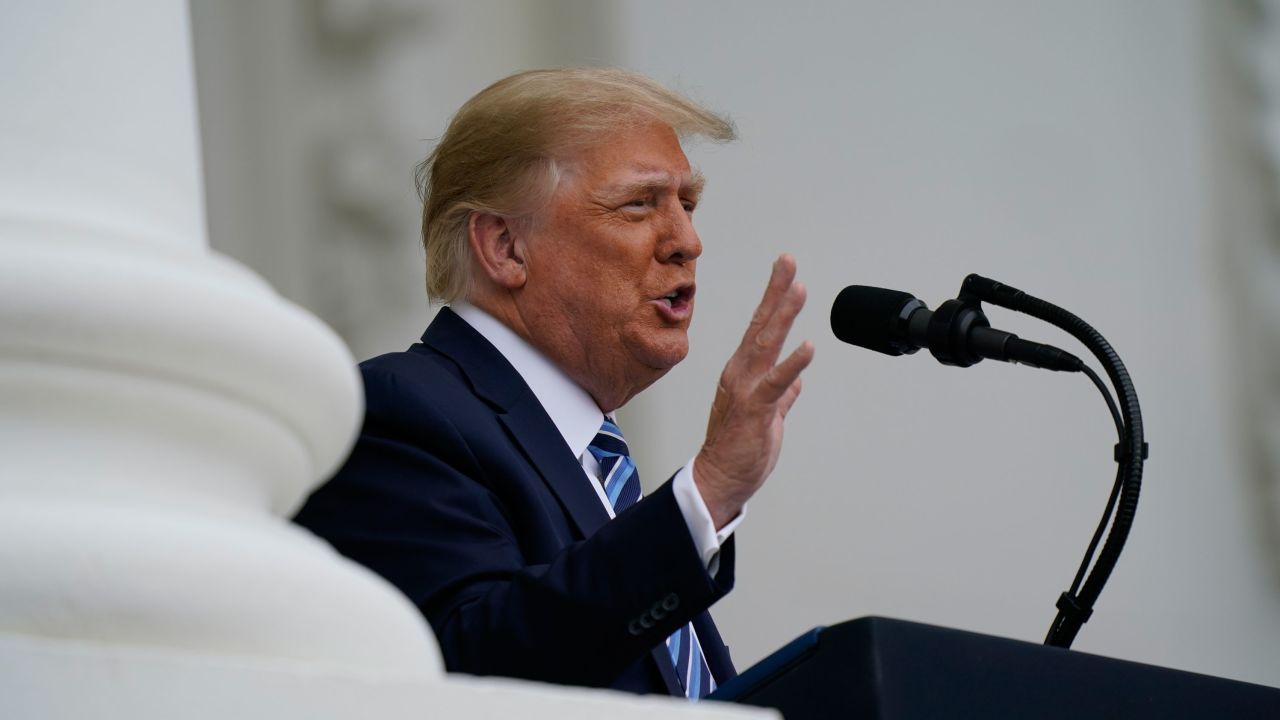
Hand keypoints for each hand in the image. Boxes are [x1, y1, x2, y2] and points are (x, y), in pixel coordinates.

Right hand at [694, 254, 813, 528]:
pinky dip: (793, 364)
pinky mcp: (755, 410)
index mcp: (743, 373)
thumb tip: (796, 383)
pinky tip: (808, 347)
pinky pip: (776, 383)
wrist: (719, 479)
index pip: (760, 327)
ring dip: (783, 315)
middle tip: (787, 261)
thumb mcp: (765, 417)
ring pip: (767, 345)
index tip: (785, 272)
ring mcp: (746, 390)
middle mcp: (741, 374)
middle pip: (761, 324)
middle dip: (776, 291)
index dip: (773, 298)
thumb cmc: (737, 449)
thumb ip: (781, 397)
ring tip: (799, 289)